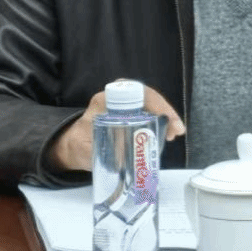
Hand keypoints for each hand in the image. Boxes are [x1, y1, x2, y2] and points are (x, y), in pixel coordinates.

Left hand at [46, 84, 184, 172]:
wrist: (76, 145)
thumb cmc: (80, 144)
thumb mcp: (85, 149)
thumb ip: (99, 151)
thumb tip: (121, 156)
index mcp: (104, 101)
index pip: (131, 94)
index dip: (151, 103)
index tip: (162, 117)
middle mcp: (116, 97)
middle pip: (146, 96)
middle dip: (164, 110)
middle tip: (176, 130)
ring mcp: (125, 104)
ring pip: (151, 102)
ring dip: (166, 116)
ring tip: (175, 133)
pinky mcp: (132, 112)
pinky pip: (150, 111)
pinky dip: (162, 121)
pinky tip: (169, 133)